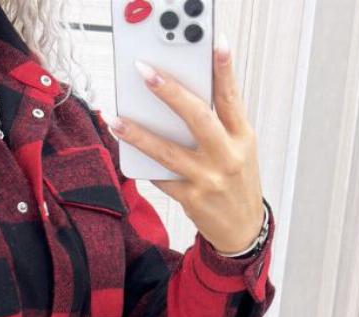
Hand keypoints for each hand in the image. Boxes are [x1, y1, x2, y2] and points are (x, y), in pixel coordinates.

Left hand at [108, 32, 264, 255]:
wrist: (242, 230)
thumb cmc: (237, 181)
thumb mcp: (240, 149)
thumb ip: (220, 124)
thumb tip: (183, 97)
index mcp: (242, 137)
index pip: (232, 98)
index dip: (225, 70)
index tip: (216, 44)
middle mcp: (227, 156)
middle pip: (197, 118)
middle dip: (170, 92)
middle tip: (146, 72)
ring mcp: (208, 179)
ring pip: (168, 151)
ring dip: (139, 134)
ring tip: (116, 118)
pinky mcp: (192, 199)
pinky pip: (162, 177)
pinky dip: (146, 164)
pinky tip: (128, 150)